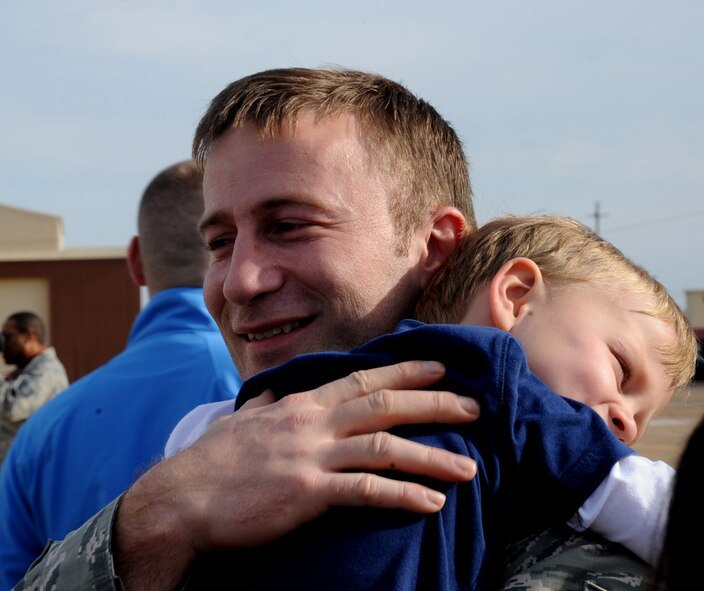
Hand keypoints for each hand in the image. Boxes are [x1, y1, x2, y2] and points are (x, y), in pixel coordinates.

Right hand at [114, 360, 478, 589]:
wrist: (181, 499)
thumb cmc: (213, 462)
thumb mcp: (241, 422)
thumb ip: (264, 405)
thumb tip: (271, 392)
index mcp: (302, 404)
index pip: (362, 379)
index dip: (404, 371)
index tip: (439, 366)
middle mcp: (312, 422)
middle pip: (384, 405)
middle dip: (433, 403)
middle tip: (473, 406)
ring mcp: (311, 455)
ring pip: (384, 446)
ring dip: (431, 456)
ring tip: (469, 467)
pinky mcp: (306, 492)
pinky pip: (364, 491)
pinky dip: (401, 495)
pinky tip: (431, 503)